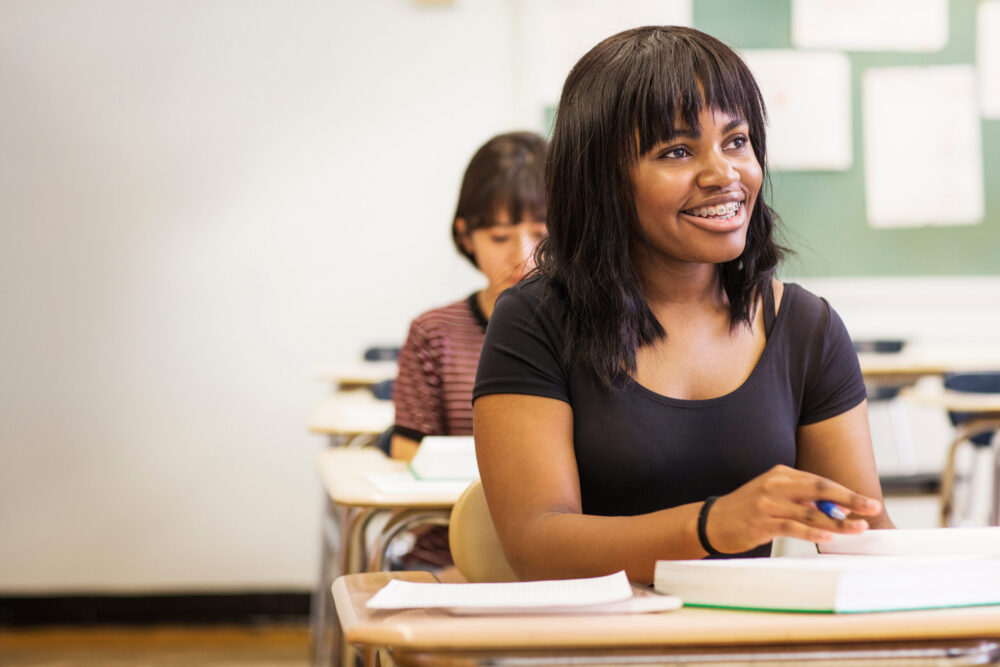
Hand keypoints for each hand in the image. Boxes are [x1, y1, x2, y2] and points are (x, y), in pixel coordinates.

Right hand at [704, 465, 881, 553]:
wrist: (712, 521)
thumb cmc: (748, 511)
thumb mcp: (774, 497)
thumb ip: (802, 500)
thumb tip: (836, 511)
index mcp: (781, 474)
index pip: (820, 481)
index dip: (846, 492)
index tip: (868, 503)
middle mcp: (775, 484)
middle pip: (820, 489)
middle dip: (849, 500)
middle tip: (871, 508)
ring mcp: (767, 502)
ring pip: (809, 510)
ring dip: (836, 521)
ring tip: (857, 528)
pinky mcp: (760, 521)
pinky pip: (792, 525)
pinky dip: (812, 530)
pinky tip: (827, 536)